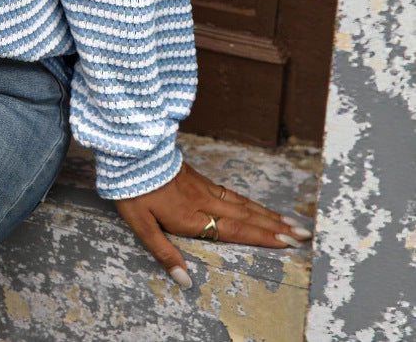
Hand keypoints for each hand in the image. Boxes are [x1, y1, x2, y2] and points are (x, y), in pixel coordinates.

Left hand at [115, 160, 311, 289]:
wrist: (130, 151)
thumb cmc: (133, 190)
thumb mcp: (140, 224)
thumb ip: (163, 252)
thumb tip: (184, 280)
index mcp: (193, 217)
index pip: (234, 230)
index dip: (261, 237)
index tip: (287, 243)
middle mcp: (204, 201)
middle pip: (246, 216)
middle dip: (275, 226)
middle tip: (303, 234)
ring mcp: (203, 187)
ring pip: (241, 203)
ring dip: (267, 214)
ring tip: (290, 222)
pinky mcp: (198, 178)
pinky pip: (231, 192)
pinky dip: (249, 201)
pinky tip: (255, 205)